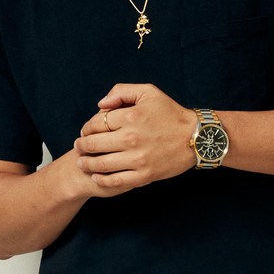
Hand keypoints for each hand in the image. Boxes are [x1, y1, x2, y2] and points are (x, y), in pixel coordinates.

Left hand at [74, 84, 195, 190]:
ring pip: (101, 165)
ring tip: (82, 162)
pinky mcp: (144, 176)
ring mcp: (137, 159)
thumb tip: (101, 105)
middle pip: (94, 144)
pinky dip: (102, 180)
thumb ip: (122, 91)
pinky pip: (116, 181)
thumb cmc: (170, 113)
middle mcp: (132, 138)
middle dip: (82, 145)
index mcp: (131, 117)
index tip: (86, 130)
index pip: (96, 123)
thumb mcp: (148, 92)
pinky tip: (96, 177)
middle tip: (78, 147)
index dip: (86, 127)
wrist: (195, 137)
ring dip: (87, 164)